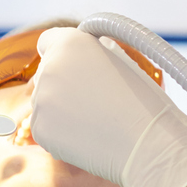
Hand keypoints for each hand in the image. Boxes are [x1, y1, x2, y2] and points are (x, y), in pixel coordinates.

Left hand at [30, 27, 186, 186]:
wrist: (148, 145)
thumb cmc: (144, 102)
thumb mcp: (121, 61)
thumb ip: (92, 53)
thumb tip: (78, 56)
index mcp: (70, 43)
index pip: (48, 41)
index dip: (59, 52)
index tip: (71, 66)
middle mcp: (50, 67)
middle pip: (46, 73)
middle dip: (63, 83)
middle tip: (93, 100)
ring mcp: (41, 99)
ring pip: (44, 102)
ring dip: (60, 109)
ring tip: (94, 120)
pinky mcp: (39, 129)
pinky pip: (43, 127)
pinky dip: (59, 132)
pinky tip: (86, 136)